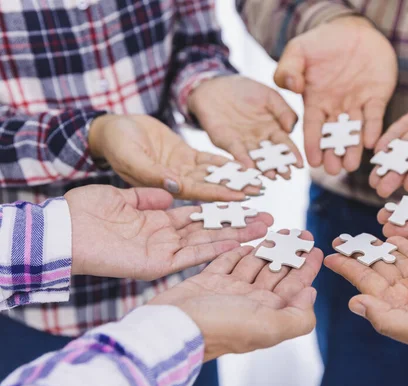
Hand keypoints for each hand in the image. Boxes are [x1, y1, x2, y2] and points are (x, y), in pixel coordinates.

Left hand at [66, 185, 272, 279]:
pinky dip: (214, 249)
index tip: (245, 203)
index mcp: (157, 220)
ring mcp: (163, 251)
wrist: (62, 230)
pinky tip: (238, 242)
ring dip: (235, 237)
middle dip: (239, 225)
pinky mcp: (157, 264)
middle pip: (209, 230)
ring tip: (263, 230)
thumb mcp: (121, 195)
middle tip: (268, 219)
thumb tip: (171, 192)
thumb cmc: (85, 210)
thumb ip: (148, 195)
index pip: (197, 215)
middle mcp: (164, 237)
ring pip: (207, 243)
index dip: (221, 209)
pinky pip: (191, 256)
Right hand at [88, 114, 259, 200]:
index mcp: (162, 188)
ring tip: (257, 182)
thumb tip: (175, 185)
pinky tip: (243, 166)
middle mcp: (176, 183)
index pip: (196, 197)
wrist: (111, 128)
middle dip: (235, 194)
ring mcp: (181, 170)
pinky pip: (208, 162)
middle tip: (261, 198)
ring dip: (234, 179)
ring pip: (213, 177)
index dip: (219, 199)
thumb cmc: (115, 143)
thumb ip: (152, 173)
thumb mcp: (130, 156)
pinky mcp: (184, 156)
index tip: (241, 201)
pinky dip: (225, 164)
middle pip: (210, 190)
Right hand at [150, 230, 322, 360]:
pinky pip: (226, 263)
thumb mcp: (268, 327)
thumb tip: (311, 294)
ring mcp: (228, 291)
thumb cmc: (219, 329)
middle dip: (290, 252)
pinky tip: (247, 243)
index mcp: (267, 312)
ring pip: (253, 265)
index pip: (294, 286)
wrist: (173, 327)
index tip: (316, 249)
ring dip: (267, 248)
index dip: (307, 267)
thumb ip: (297, 316)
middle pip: (276, 272)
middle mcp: (250, 301)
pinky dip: (237, 252)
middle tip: (300, 233)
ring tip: (279, 231)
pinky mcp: (207, 282)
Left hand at [188, 75, 301, 178]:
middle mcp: (259, 140)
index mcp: (273, 129)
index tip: (300, 164)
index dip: (292, 154)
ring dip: (263, 169)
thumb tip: (291, 128)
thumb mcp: (269, 96)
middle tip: (287, 176)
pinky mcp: (227, 142)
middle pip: (271, 156)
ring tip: (271, 177)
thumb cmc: (245, 90)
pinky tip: (249, 166)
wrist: (216, 85)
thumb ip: (283, 111)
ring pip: (255, 158)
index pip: (285, 144)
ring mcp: (243, 143)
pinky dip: (243, 160)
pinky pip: (236, 152)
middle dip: (279, 166)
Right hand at [275, 16, 397, 174]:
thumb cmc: (321, 41)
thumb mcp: (298, 50)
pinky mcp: (376, 98)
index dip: (312, 145)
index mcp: (315, 101)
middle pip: (334, 136)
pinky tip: (371, 142)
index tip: (311, 163)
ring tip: (351, 166)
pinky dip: (373, 128)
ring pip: (354, 131)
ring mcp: (357, 104)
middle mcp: (336, 108)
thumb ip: (288, 69)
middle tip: (334, 171)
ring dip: (353, 149)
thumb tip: (291, 87)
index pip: (313, 127)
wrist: (353, 30)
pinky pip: (374, 116)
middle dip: (333, 153)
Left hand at [324, 236, 407, 365]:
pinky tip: (396, 236)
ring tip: (366, 232)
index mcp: (396, 309)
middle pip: (377, 269)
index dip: (347, 268)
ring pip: (397, 262)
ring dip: (382, 247)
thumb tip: (353, 303)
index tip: (330, 255)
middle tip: (343, 237)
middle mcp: (406, 298)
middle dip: (360, 253)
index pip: (365, 283)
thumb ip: (384, 317)